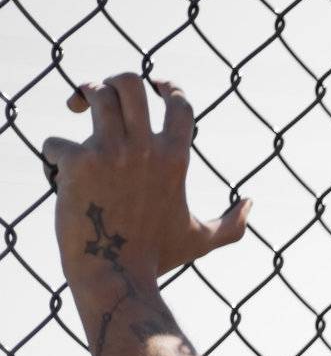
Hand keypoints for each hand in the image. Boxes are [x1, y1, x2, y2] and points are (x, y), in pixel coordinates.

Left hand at [44, 73, 249, 290]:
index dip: (167, 86)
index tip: (156, 83)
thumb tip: (250, 204)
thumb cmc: (157, 257)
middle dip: (114, 81)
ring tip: (77, 108)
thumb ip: (232, 223)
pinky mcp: (77, 164)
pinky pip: (56, 142)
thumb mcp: (201, 240)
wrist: (118, 275)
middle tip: (103, 95)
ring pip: (96, 95)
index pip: (178, 103)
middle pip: (130, 83)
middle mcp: (145, 149)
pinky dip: (54, 154)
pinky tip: (58, 174)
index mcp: (175, 159)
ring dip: (84, 96)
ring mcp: (110, 153)